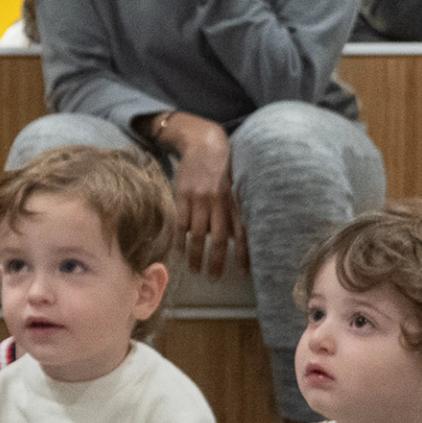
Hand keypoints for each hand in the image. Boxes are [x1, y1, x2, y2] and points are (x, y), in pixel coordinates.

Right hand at [160, 115, 246, 276]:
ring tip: (195, 270)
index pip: (242, 233)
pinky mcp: (183, 195)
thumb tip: (237, 239)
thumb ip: (234, 211)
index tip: (242, 273)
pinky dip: (179, 240)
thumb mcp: (234, 187)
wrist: (203, 143)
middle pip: (219, 239)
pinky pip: (180, 222)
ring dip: (195, 255)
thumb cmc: (222, 168)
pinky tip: (178, 252)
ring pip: (197, 234)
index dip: (243, 255)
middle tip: (213, 279)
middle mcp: (219, 202)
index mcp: (234, 201)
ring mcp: (200, 199)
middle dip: (216, 261)